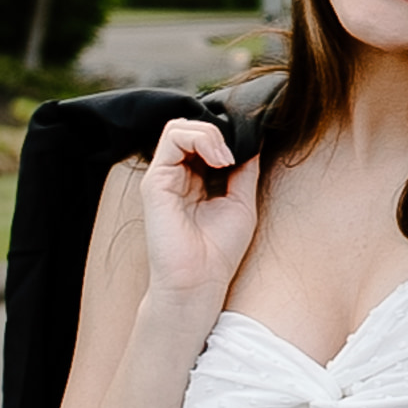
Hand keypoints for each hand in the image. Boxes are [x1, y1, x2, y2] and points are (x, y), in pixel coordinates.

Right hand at [137, 119, 261, 332]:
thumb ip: (244, 170)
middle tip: (235, 156)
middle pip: (191, 128)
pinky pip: (172, 137)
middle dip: (219, 132)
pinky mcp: (155, 181)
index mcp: (194, 180)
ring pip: (180, 126)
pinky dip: (200, 138)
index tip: (246, 150)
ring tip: (226, 158)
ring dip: (210, 133)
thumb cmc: (218, 251)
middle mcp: (176, 175)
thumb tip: (252, 140)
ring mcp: (163, 177)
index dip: (225, 136)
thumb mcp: (241, 201)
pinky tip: (218, 160)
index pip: (203, 138)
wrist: (200, 281)